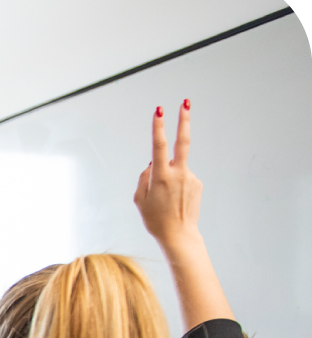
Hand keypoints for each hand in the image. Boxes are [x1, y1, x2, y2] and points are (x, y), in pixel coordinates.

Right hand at [132, 100, 232, 328]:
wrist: (179, 236)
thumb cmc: (155, 219)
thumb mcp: (139, 200)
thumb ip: (144, 177)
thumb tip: (153, 163)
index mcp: (161, 176)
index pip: (159, 146)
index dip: (158, 127)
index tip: (160, 111)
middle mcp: (178, 174)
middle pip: (183, 142)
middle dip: (184, 121)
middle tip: (186, 102)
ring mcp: (191, 178)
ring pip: (177, 168)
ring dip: (170, 177)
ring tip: (166, 200)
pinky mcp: (198, 184)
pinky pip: (183, 178)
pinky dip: (177, 186)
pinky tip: (175, 201)